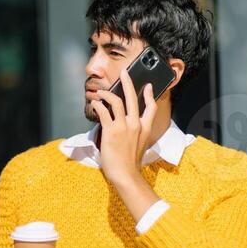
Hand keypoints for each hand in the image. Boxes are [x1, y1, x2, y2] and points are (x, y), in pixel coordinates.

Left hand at [89, 64, 157, 184]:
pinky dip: (98, 105)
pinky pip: (103, 112)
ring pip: (116, 101)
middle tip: (124, 73)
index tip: (147, 87)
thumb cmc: (131, 163)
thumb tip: (130, 126)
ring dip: (106, 94)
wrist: (126, 174)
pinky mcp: (111, 130)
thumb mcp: (141, 146)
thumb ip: (138, 134)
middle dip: (127, 82)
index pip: (151, 107)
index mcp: (145, 128)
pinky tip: (95, 104)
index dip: (150, 95)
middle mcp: (136, 124)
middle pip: (132, 97)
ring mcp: (124, 126)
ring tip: (100, 92)